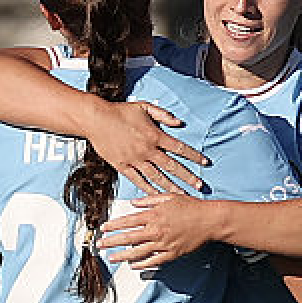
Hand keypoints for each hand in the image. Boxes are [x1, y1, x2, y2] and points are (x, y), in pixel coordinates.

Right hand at [87, 100, 208, 195]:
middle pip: (172, 167)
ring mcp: (135, 160)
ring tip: (182, 195)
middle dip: (187, 177)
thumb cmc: (120, 111)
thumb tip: (179, 123)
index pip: (179, 148)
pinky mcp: (122, 166)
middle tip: (199, 186)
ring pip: (157, 177)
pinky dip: (149, 189)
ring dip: (171, 187)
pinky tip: (157, 196)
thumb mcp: (144, 107)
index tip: (205, 163)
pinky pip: (138, 180)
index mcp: (154, 135)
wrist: (96, 119)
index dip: (194, 156)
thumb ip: (163, 114)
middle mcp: (147, 150)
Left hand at [100, 195, 223, 269]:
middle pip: (128, 238)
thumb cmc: (191, 206)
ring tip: (112, 258)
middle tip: (100, 245)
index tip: (103, 229)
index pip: (128, 221)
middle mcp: (156, 230)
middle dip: (112, 242)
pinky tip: (133, 265)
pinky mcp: (172, 253)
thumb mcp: (169, 197)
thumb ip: (149, 200)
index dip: (113, 225)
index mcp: (154, 215)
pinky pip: (153, 261)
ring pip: (138, 252)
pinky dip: (142, 264)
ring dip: (123, 256)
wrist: (209, 220)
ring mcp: (163, 243)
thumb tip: (133, 203)